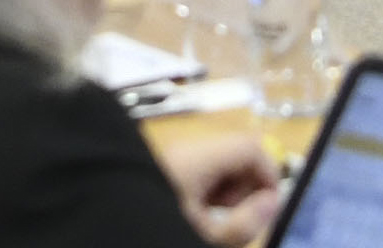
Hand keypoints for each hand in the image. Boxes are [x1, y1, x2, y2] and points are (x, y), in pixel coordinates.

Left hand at [156, 132, 281, 245]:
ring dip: (230, 192)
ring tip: (218, 222)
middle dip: (248, 186)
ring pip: (221, 166)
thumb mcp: (205, 236)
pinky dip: (212, 193)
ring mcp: (176, 159)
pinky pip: (203, 174)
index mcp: (198, 159)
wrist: (109, 229)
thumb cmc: (156, 227)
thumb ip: (244, 224)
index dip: (270, 174)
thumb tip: (272, 203)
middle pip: (237, 154)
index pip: (251, 147)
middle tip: (241, 219)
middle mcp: (188, 151)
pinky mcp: (168, 170)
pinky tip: (202, 217)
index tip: (270, 208)